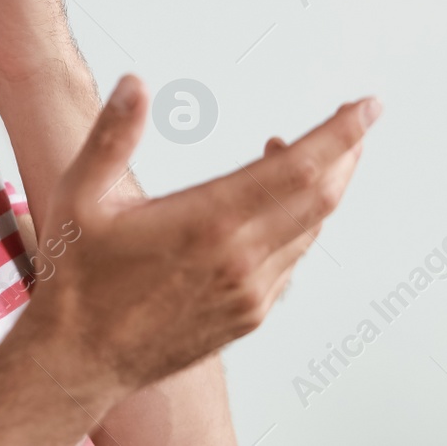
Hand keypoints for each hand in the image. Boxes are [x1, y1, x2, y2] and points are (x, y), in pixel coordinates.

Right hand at [15, 77, 380, 408]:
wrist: (80, 359)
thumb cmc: (79, 282)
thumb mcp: (80, 196)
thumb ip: (112, 136)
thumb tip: (136, 87)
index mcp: (207, 222)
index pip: (298, 168)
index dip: (341, 133)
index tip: (366, 107)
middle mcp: (239, 260)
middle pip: (322, 197)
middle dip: (347, 152)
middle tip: (355, 121)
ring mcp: (249, 292)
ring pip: (311, 230)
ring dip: (324, 187)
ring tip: (313, 155)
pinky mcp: (248, 315)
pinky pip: (293, 262)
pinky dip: (301, 225)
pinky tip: (282, 209)